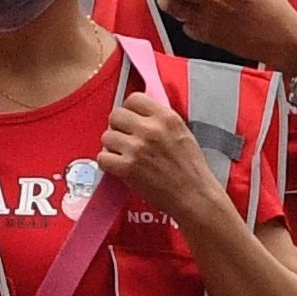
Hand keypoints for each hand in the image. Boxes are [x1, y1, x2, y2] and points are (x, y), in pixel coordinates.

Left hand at [95, 85, 234, 230]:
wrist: (193, 196)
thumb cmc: (191, 169)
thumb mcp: (182, 133)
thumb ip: (161, 120)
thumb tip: (139, 114)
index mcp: (166, 117)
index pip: (134, 99)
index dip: (129, 110)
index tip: (130, 119)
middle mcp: (150, 129)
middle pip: (116, 115)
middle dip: (118, 127)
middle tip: (124, 139)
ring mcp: (137, 148)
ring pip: (106, 136)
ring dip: (112, 146)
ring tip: (124, 155)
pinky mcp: (127, 168)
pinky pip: (102, 157)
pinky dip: (108, 163)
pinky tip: (119, 167)